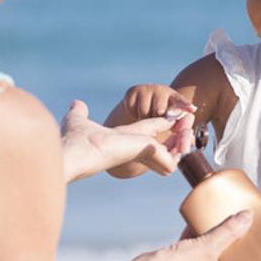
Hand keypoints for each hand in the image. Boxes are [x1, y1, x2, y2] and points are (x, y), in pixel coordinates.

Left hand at [60, 100, 194, 181]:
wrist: (74, 153)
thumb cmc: (74, 140)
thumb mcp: (80, 120)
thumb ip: (80, 112)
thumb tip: (76, 103)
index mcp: (123, 141)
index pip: (149, 135)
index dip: (163, 127)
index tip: (174, 117)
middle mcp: (135, 150)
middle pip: (165, 145)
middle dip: (178, 134)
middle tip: (187, 122)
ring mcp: (143, 155)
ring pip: (173, 152)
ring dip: (183, 139)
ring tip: (187, 127)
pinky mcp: (148, 156)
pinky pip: (174, 157)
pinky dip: (182, 145)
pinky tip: (185, 133)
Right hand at [123, 84, 196, 121]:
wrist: (138, 104)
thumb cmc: (159, 115)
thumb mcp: (171, 120)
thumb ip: (181, 128)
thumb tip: (192, 139)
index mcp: (174, 97)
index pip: (181, 101)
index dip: (186, 105)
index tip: (193, 109)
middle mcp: (161, 90)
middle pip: (159, 110)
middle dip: (157, 119)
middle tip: (156, 120)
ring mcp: (146, 89)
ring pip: (144, 112)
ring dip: (144, 119)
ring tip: (146, 117)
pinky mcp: (131, 91)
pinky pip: (132, 109)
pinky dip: (134, 115)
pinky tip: (136, 113)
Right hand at [159, 211, 252, 260]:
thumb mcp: (209, 245)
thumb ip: (228, 231)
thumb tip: (246, 218)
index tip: (246, 247)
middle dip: (224, 248)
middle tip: (231, 234)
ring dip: (207, 245)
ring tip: (212, 228)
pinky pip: (191, 258)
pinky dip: (193, 245)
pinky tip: (194, 227)